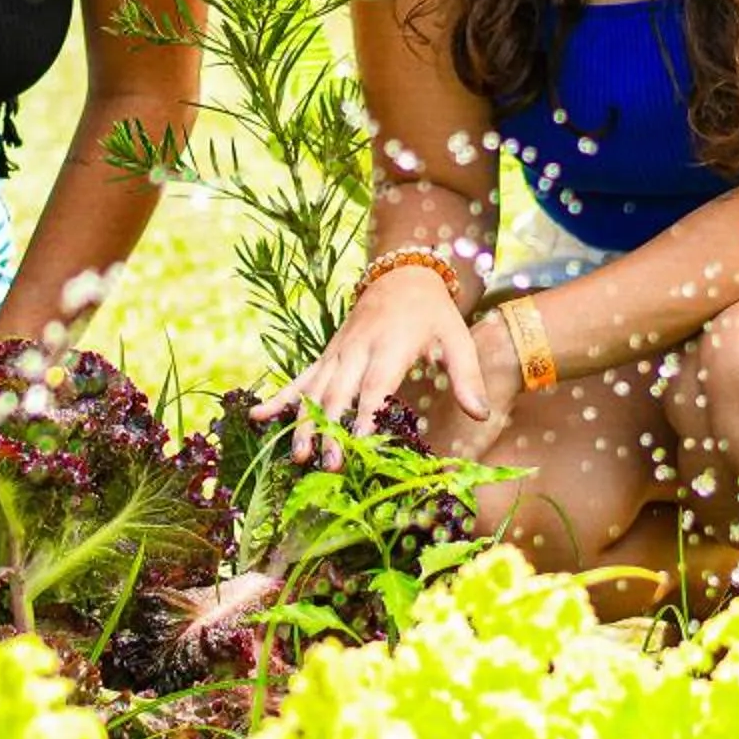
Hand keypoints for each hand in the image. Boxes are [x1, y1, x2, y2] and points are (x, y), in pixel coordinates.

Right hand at [256, 267, 496, 466]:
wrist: (402, 274)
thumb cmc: (433, 312)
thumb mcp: (457, 337)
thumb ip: (468, 376)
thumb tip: (481, 415)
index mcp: (391, 346)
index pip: (376, 384)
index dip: (366, 413)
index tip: (359, 442)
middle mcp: (358, 349)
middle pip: (340, 393)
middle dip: (332, 429)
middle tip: (328, 464)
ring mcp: (337, 353)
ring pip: (315, 390)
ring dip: (305, 423)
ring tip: (297, 456)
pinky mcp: (326, 356)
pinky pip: (300, 378)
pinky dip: (279, 398)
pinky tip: (258, 418)